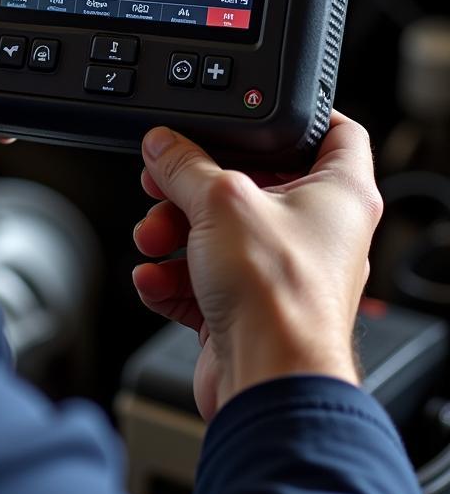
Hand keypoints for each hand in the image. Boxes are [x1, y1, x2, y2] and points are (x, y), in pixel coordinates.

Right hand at [132, 112, 381, 420]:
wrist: (268, 380)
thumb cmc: (280, 296)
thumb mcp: (220, 201)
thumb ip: (184, 164)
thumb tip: (163, 145)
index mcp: (338, 194)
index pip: (335, 132)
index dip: (297, 117)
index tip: (251, 113)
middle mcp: (317, 231)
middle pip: (251, 183)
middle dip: (196, 185)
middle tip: (165, 179)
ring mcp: (282, 271)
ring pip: (219, 232)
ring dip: (173, 233)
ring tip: (153, 237)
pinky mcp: (249, 307)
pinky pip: (203, 278)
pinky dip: (174, 277)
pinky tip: (155, 278)